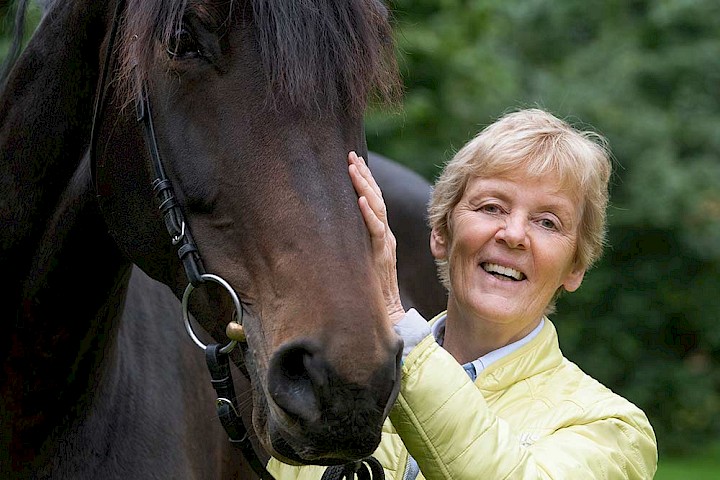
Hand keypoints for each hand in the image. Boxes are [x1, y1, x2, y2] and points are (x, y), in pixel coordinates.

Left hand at [348, 151, 404, 323]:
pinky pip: (376, 231)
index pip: (374, 200)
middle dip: (364, 175)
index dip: (365, 179)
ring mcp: (385, 244)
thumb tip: (332, 231)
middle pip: (376, 198)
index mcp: (381, 234)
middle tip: (351, 155)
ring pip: (377, 209)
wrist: (387, 314)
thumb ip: (355, 245)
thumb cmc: (371, 290)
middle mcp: (385, 235)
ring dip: (364, 187)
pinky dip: (368, 215)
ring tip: (353, 169)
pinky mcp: (382, 255)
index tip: (354, 160)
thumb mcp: (361, 261)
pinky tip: (358, 200)